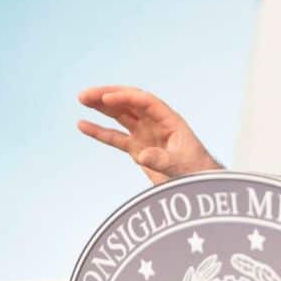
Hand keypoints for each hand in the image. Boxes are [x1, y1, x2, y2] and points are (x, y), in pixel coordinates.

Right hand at [77, 85, 221, 184]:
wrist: (199, 185)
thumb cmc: (196, 172)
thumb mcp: (180, 165)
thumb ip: (161, 160)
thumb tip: (142, 155)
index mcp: (169, 120)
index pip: (145, 102)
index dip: (125, 98)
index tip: (106, 98)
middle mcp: (156, 123)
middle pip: (129, 103)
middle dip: (108, 96)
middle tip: (85, 95)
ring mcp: (146, 135)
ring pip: (120, 116)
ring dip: (102, 107)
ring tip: (82, 99)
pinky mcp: (138, 149)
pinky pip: (115, 137)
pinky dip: (99, 131)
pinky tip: (82, 124)